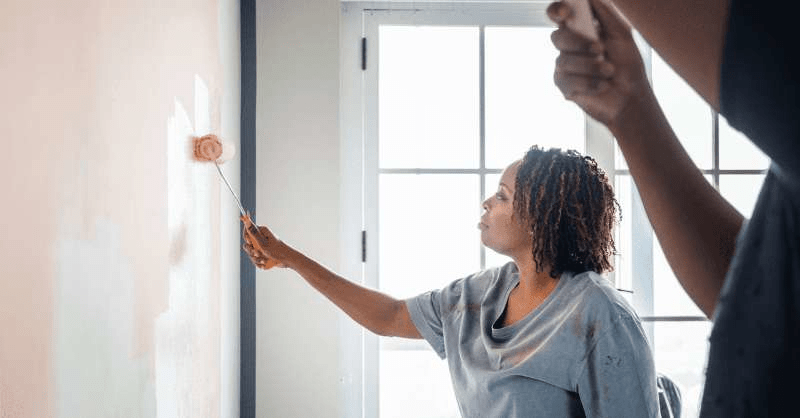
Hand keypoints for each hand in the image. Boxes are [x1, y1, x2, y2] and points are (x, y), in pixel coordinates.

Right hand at [241, 215, 286, 268]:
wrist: (287, 260)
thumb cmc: (277, 250)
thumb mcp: (262, 242)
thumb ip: (253, 232)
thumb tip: (246, 220)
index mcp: (261, 231)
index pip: (246, 232)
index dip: (247, 239)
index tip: (251, 243)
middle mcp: (260, 237)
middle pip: (247, 244)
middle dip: (251, 251)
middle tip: (258, 254)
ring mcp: (261, 246)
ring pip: (251, 253)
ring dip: (256, 259)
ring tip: (264, 260)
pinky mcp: (262, 253)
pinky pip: (255, 259)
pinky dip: (259, 262)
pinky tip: (266, 263)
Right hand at [548, 0, 650, 127]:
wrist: (631, 97)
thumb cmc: (628, 64)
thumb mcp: (621, 34)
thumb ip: (605, 13)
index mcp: (579, 29)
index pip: (558, 14)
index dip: (556, 10)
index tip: (565, 12)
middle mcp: (568, 46)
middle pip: (557, 37)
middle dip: (578, 44)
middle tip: (600, 49)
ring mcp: (563, 66)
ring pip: (564, 61)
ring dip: (590, 67)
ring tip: (609, 72)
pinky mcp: (564, 87)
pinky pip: (567, 81)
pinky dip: (589, 83)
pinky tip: (602, 85)